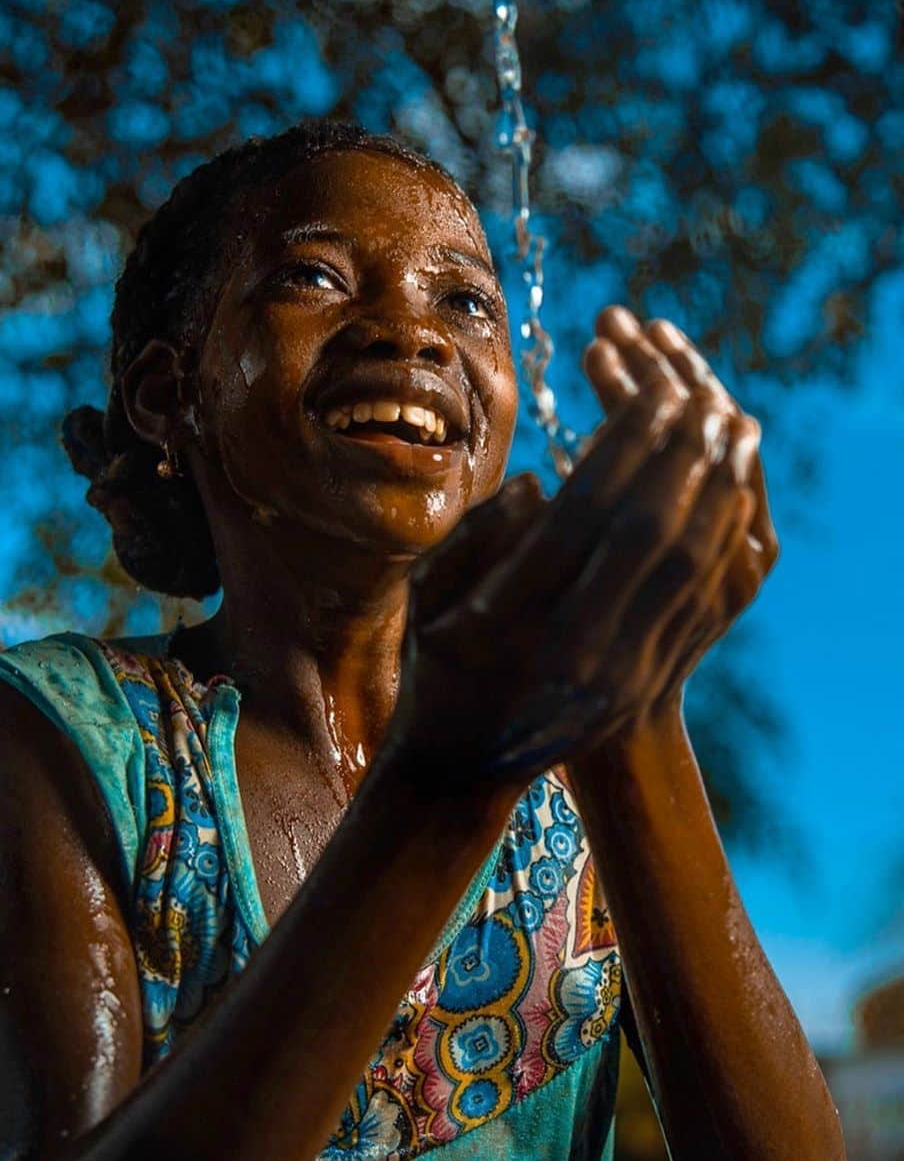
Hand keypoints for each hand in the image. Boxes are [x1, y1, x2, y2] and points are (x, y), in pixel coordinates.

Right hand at [386, 306, 772, 791]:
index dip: (625, 446)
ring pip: (684, 565)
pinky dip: (721, 540)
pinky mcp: (644, 682)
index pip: (585, 512)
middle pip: (647, 531)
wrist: (463, 768)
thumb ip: (476, 537)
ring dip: (717, 490)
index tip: (652, 392)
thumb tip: (538, 485)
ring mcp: (617, 669)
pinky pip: (697, 600)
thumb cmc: (435, 669)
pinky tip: (734, 496)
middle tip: (704, 397)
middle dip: (681, 456)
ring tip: (734, 430)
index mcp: (513, 616)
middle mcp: (574, 643)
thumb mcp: (426, 600)